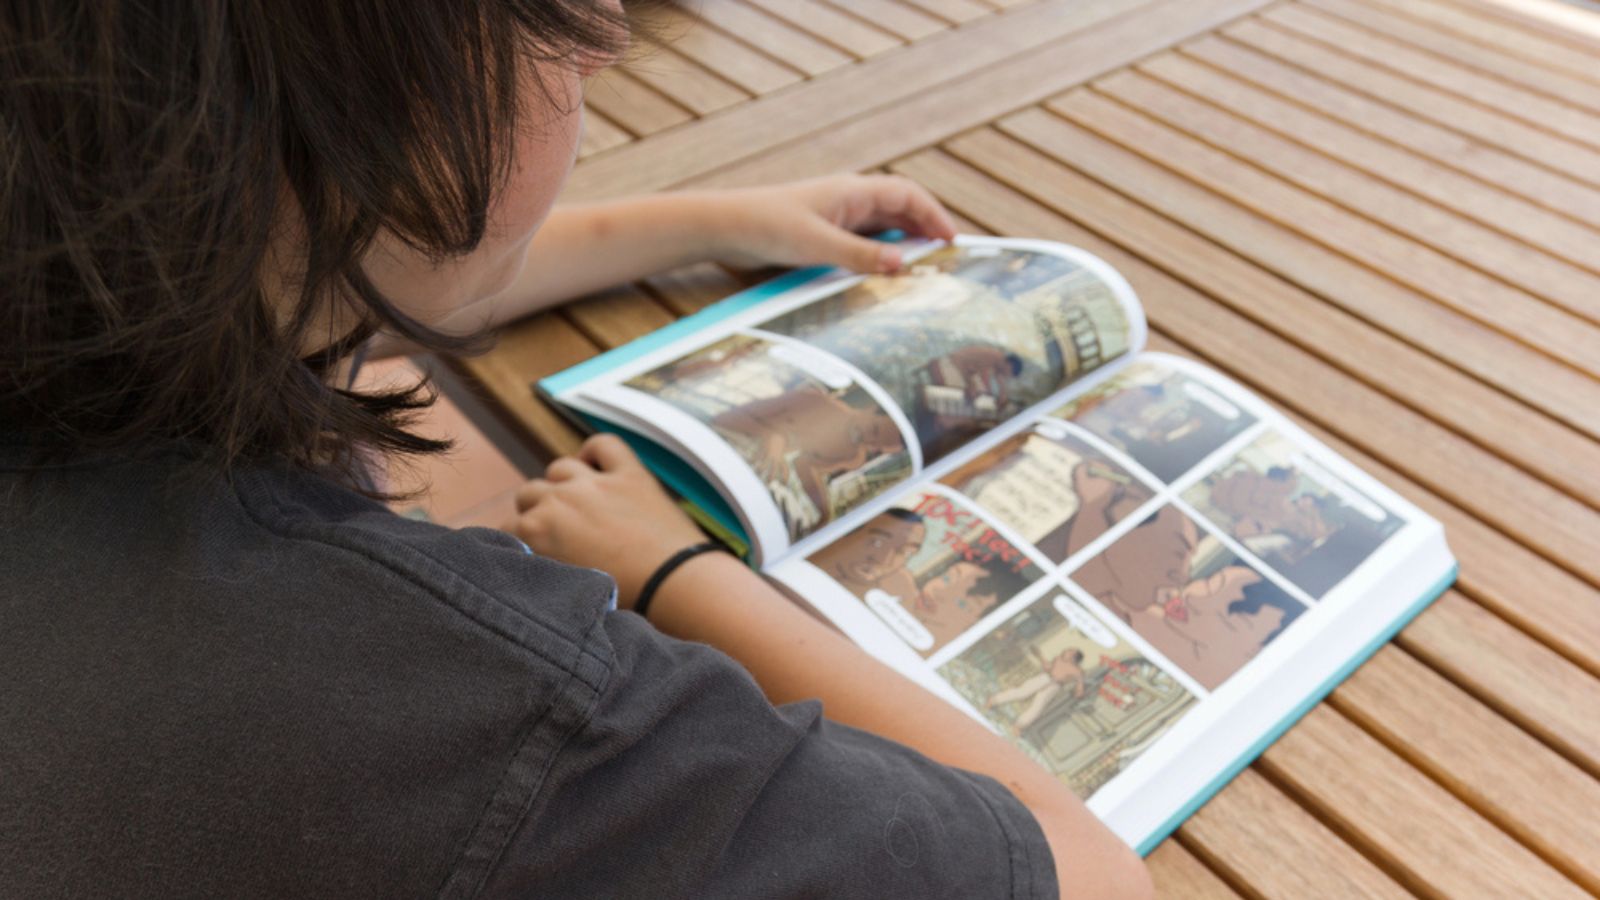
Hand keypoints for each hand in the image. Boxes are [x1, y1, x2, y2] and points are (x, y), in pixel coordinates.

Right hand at [502, 434, 708, 609]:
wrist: (671, 585)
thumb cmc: (622, 598)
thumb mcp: (565, 586)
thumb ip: (543, 566)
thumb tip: (534, 563)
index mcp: (535, 531)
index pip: (508, 528)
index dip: (520, 540)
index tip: (531, 551)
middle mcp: (558, 499)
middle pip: (529, 493)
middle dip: (537, 511)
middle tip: (558, 533)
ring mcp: (594, 482)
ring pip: (559, 469)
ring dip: (562, 484)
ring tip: (577, 505)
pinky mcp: (629, 473)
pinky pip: (604, 445)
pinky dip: (597, 451)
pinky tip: (598, 467)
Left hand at [702, 174, 958, 273]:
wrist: (722, 228)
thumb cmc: (766, 226)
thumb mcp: (817, 244)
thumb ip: (860, 255)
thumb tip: (902, 266)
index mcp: (852, 191)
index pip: (908, 196)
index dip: (934, 216)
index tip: (953, 242)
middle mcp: (848, 201)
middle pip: (899, 212)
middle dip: (924, 233)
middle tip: (945, 262)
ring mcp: (834, 218)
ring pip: (880, 230)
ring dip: (901, 247)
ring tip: (921, 274)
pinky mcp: (820, 236)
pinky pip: (861, 244)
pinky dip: (877, 257)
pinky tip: (880, 279)